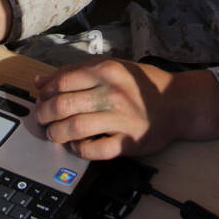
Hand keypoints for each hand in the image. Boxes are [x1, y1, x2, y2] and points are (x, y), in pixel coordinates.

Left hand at [33, 59, 218, 158]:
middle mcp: (113, 94)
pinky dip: (80, 150)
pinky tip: (76, 146)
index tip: (42, 100)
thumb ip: (76, 72)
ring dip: (57, 134)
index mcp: (108, 71)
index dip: (46, 93)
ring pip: (75, 128)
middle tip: (42, 120)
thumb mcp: (112, 68)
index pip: (63, 81)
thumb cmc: (142, 84)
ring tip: (54, 134)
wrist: (178, 104)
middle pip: (64, 105)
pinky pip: (96, 150)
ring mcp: (121, 119)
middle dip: (45, 115)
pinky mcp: (128, 142)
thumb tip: (40, 83)